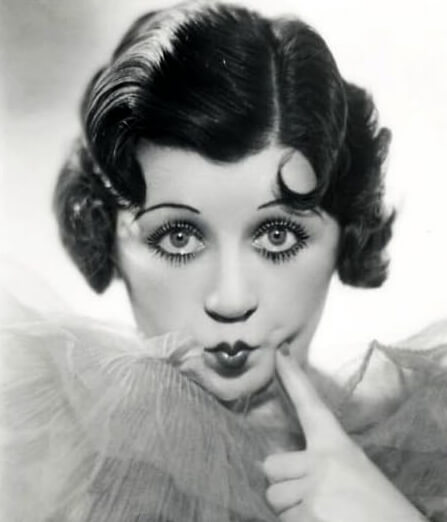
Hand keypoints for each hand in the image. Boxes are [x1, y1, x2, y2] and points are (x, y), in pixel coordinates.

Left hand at [262, 346, 426, 521]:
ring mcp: (313, 490)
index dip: (293, 379)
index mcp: (336, 445)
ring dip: (290, 508)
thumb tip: (276, 464)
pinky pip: (281, 520)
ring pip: (274, 497)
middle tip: (312, 495)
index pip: (310, 406)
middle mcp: (321, 462)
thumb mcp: (354, 469)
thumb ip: (321, 460)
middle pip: (271, 466)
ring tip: (321, 513)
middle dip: (283, 482)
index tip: (280, 355)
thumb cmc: (378, 505)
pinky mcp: (308, 516)